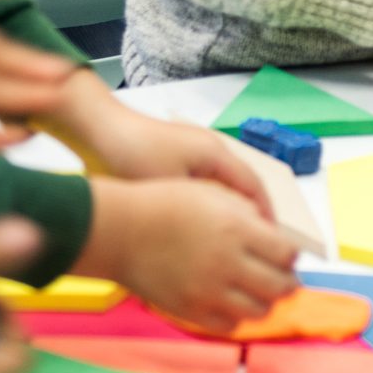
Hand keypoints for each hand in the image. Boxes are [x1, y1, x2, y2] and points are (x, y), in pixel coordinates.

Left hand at [36, 72, 272, 219]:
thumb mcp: (169, 188)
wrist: (102, 128)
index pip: (254, 186)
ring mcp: (195, 150)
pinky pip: (207, 180)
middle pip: (243, 184)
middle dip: (252, 214)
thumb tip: (224, 234)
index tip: (270, 240)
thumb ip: (199, 210)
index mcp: (215, 154)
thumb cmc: (133, 154)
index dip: (266, 215)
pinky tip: (203, 220)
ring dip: (231, 209)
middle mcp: (211, 148)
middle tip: (255, 244)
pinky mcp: (178, 155)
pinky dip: (213, 201)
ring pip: (224, 184)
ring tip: (233, 237)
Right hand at [80, 178, 299, 331]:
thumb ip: (247, 215)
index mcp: (236, 229)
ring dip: (265, 301)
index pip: (287, 254)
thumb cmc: (161, 205)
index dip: (291, 256)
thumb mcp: (212, 194)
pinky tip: (230, 301)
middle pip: (281, 287)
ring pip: (260, 311)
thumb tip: (273, 235)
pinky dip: (237, 316)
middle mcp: (227, 263)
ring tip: (258, 291)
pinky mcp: (191, 311)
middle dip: (287, 283)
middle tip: (284, 279)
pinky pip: (230, 325)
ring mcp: (209, 291)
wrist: (119, 231)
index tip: (286, 255)